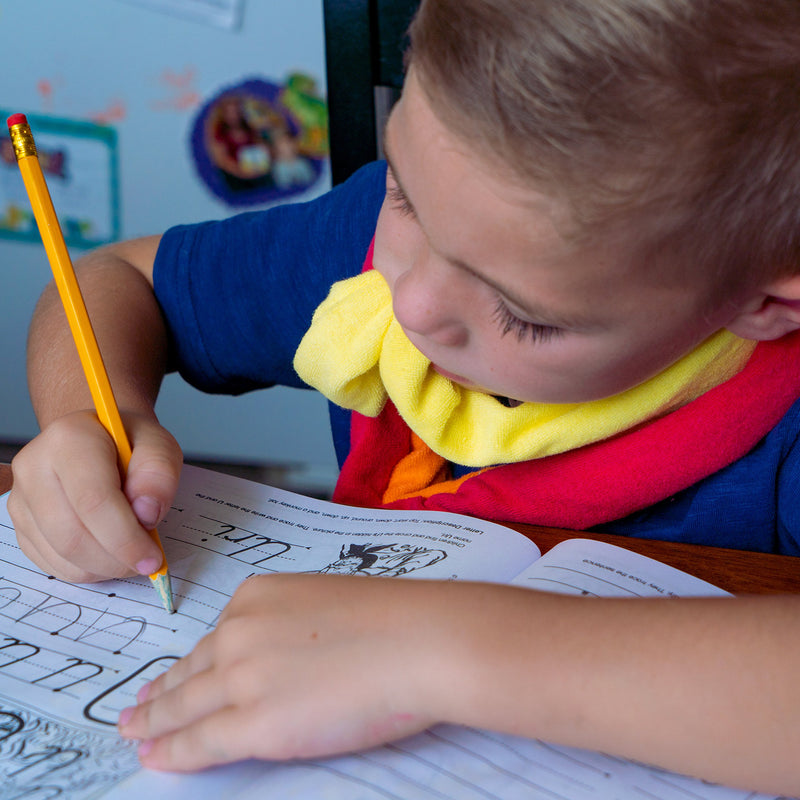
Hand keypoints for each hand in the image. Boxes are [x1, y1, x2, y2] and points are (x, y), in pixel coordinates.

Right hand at [8, 409, 182, 581]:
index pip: (93, 501)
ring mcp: (22, 497)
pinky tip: (107, 553)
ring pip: (60, 554)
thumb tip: (146, 515)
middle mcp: (35, 466)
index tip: (152, 558)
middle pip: (72, 535)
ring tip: (129, 554)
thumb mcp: (158, 444)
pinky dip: (86, 568)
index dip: (125, 539)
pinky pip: (51, 562)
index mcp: (70, 438)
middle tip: (146, 561)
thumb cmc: (130, 440)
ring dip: (103, 567)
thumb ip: (159, 474)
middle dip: (115, 559)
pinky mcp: (21, 522)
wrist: (101, 438)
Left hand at [118, 573, 448, 770]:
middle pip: (190, 670)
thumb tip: (278, 660)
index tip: (171, 677)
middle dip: (160, 693)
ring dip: (155, 723)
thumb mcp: (324, 603)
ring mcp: (241, 678)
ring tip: (136, 732)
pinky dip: (172, 753)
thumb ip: (288, 627)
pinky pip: (199, 743)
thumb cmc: (391, 619)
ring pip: (183, 707)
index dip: (189, 664)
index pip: (214, 638)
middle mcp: (239, 631)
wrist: (417, 640)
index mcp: (256, 596)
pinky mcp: (254, 724)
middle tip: (136, 708)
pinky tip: (156, 759)